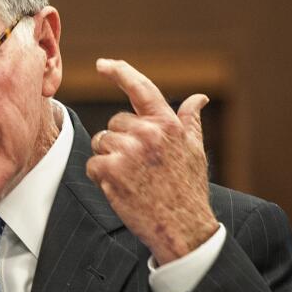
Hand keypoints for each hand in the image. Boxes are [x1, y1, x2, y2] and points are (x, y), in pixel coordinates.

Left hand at [85, 58, 217, 265]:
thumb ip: (189, 122)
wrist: (182, 227)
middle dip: (119, 141)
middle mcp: (148, 132)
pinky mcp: (111, 170)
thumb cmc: (188, 190)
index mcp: (168, 124)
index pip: (141, 88)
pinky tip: (121, 188)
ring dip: (109, 160)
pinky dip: (100, 177)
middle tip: (138, 166)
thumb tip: (199, 98)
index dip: (120, 72)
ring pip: (101, 143)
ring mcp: (128, 151)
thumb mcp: (195, 151)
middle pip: (114, 123)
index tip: (103, 64)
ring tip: (131, 179)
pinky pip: (92, 164)